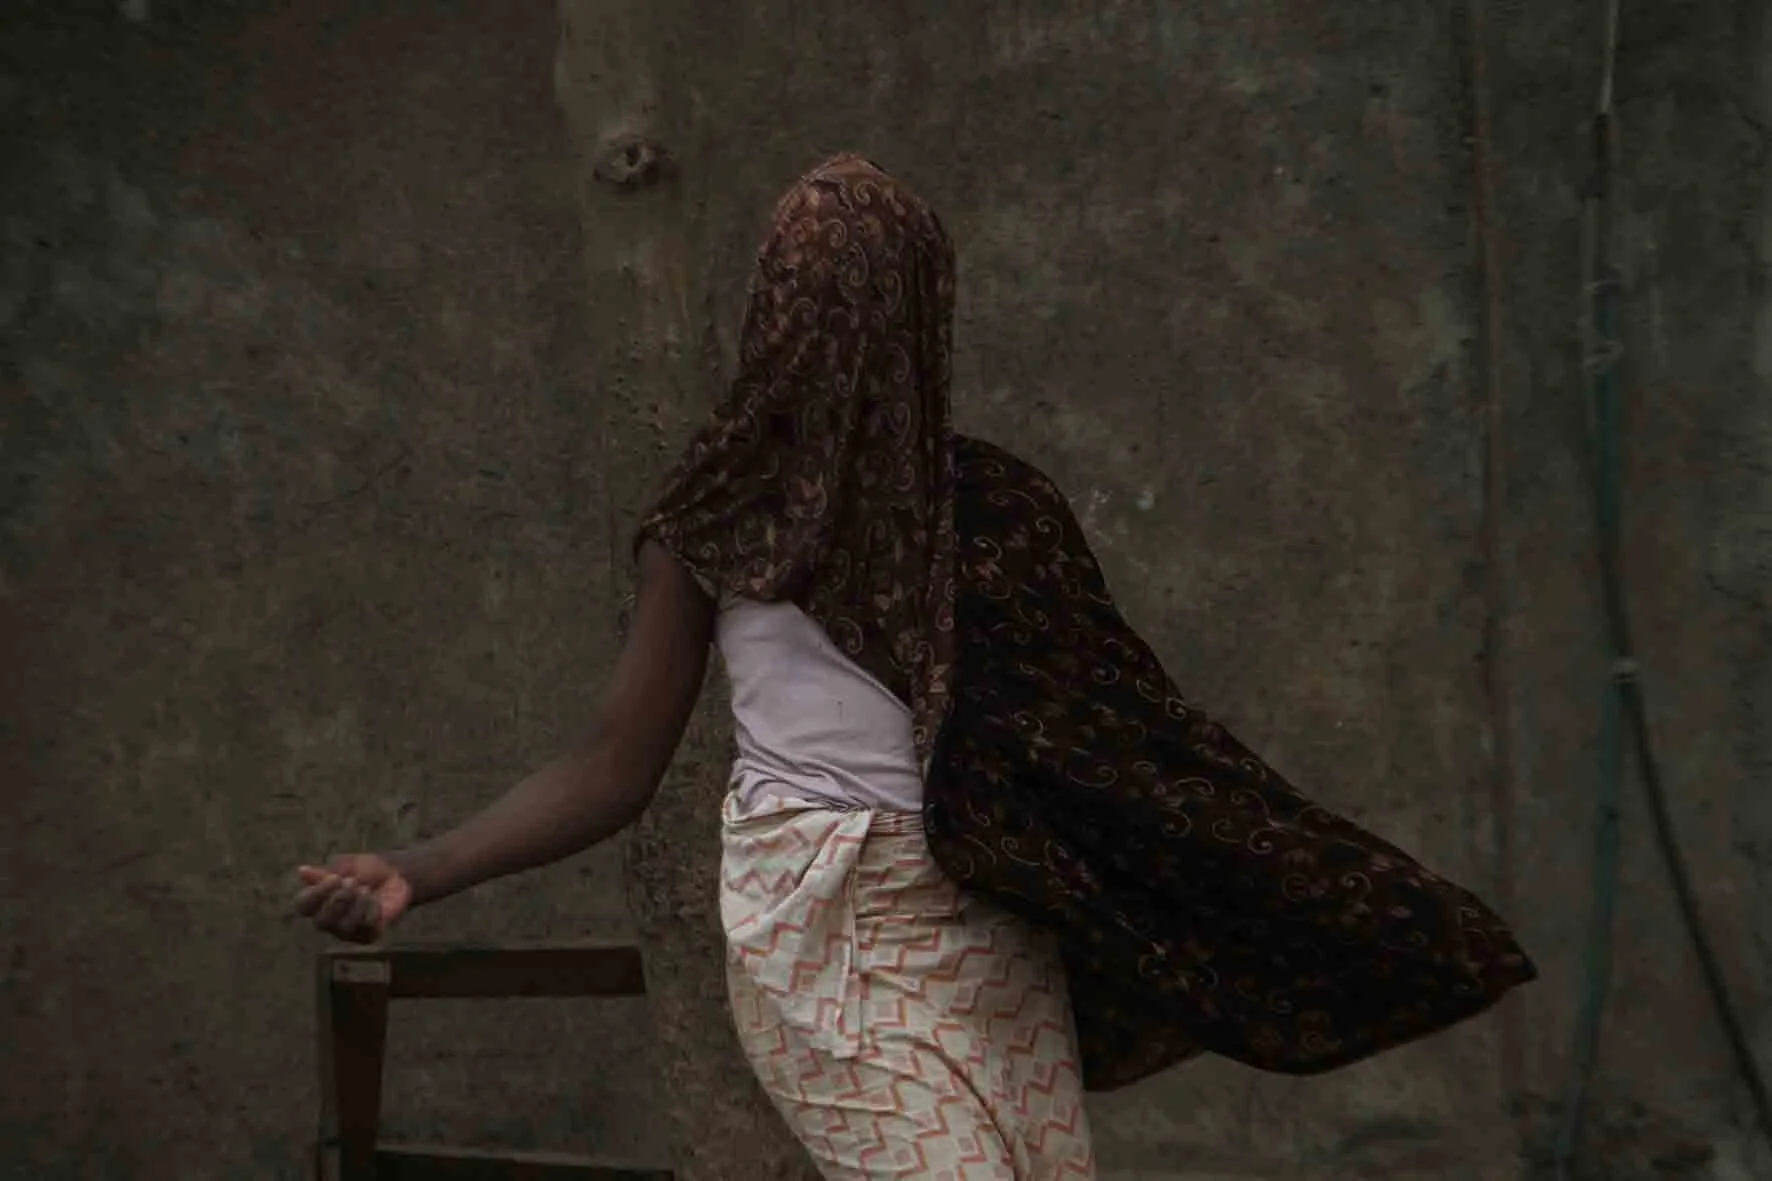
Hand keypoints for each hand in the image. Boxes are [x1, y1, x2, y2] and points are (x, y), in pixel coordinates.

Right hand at [292, 853, 413, 943]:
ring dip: (357, 905)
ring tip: (366, 890)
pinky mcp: (368, 935)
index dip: (316, 894)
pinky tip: (376, 901)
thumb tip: (302, 871)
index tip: (335, 877)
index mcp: (318, 901)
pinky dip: (371, 911)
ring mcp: (348, 931)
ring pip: (344, 928)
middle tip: (353, 882)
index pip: (302, 906)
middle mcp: (329, 920)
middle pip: (321, 922)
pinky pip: (365, 929)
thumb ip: (324, 873)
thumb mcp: (346, 865)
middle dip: (339, 900)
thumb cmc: (366, 870)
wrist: (397, 873)